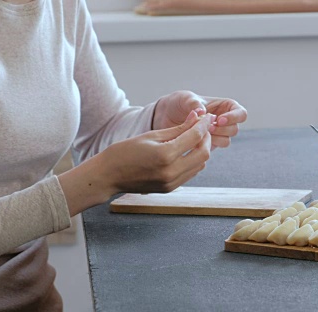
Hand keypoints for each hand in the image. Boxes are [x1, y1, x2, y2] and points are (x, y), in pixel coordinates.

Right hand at [59, 111, 212, 215]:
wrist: (109, 175)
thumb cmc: (125, 151)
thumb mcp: (152, 135)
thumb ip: (178, 128)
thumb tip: (196, 117)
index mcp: (165, 155)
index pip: (195, 137)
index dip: (204, 125)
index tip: (208, 117)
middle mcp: (171, 172)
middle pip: (204, 154)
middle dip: (206, 139)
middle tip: (202, 128)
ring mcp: (172, 183)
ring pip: (200, 165)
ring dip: (201, 150)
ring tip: (194, 139)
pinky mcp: (170, 189)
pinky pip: (190, 173)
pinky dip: (193, 161)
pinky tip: (186, 152)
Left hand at [153, 90, 247, 149]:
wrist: (165, 116)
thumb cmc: (178, 103)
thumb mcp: (185, 98)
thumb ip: (194, 102)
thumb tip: (202, 111)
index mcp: (224, 107)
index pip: (241, 113)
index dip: (233, 118)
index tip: (218, 119)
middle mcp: (223, 121)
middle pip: (234, 129)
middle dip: (222, 129)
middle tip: (208, 128)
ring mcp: (216, 134)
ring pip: (226, 141)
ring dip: (215, 138)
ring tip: (200, 133)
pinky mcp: (207, 145)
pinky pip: (213, 148)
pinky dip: (206, 145)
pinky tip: (195, 140)